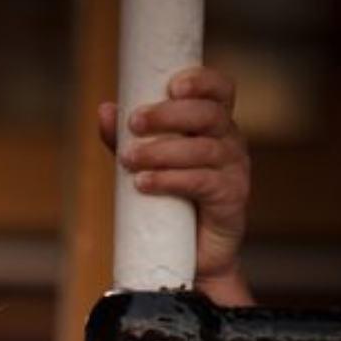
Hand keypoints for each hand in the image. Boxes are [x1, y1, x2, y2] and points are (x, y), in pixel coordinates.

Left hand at [97, 67, 250, 295]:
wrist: (190, 259)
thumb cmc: (169, 206)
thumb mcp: (146, 166)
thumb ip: (127, 139)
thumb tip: (106, 109)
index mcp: (215, 126)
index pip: (220, 90)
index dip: (203, 81)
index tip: (172, 84)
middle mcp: (230, 143)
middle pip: (209, 114)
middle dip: (169, 114)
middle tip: (134, 122)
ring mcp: (234, 171)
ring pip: (204, 150)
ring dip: (163, 151)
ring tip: (128, 160)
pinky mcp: (232, 199)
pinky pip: (203, 183)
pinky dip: (171, 180)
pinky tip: (144, 183)